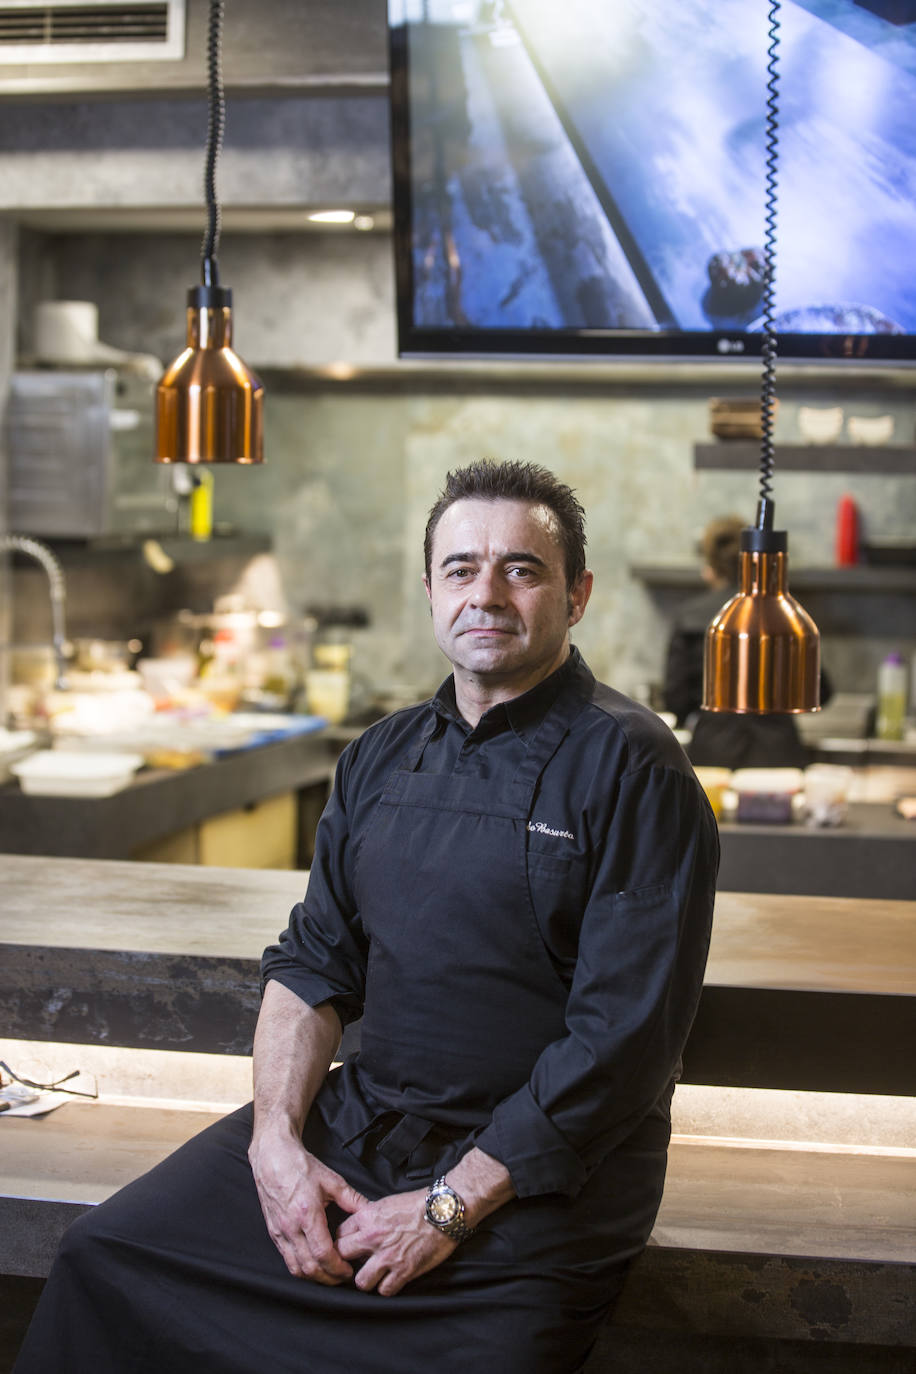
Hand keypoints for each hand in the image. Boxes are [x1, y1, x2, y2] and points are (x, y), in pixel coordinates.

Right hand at [249, 1127, 366, 1283]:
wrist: (273, 1156)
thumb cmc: (300, 1166)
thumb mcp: (331, 1181)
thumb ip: (353, 1199)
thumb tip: (371, 1211)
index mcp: (307, 1214)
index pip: (322, 1254)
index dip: (337, 1268)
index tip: (348, 1271)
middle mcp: (290, 1227)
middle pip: (309, 1267)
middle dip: (328, 1278)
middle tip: (342, 1278)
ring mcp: (279, 1232)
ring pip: (295, 1268)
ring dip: (314, 1277)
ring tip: (329, 1274)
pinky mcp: (273, 1232)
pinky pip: (286, 1259)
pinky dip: (300, 1268)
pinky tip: (312, 1264)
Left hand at [336, 1188, 456, 1295]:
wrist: (443, 1210)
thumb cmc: (417, 1204)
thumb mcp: (386, 1203)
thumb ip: (368, 1217)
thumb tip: (358, 1229)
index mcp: (367, 1217)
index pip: (339, 1235)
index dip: (342, 1242)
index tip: (347, 1247)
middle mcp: (372, 1238)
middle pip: (342, 1256)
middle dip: (346, 1261)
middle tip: (355, 1263)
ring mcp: (387, 1256)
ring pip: (361, 1282)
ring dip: (367, 1279)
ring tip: (374, 1274)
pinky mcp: (403, 1271)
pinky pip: (385, 1290)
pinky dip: (387, 1287)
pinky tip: (392, 1279)